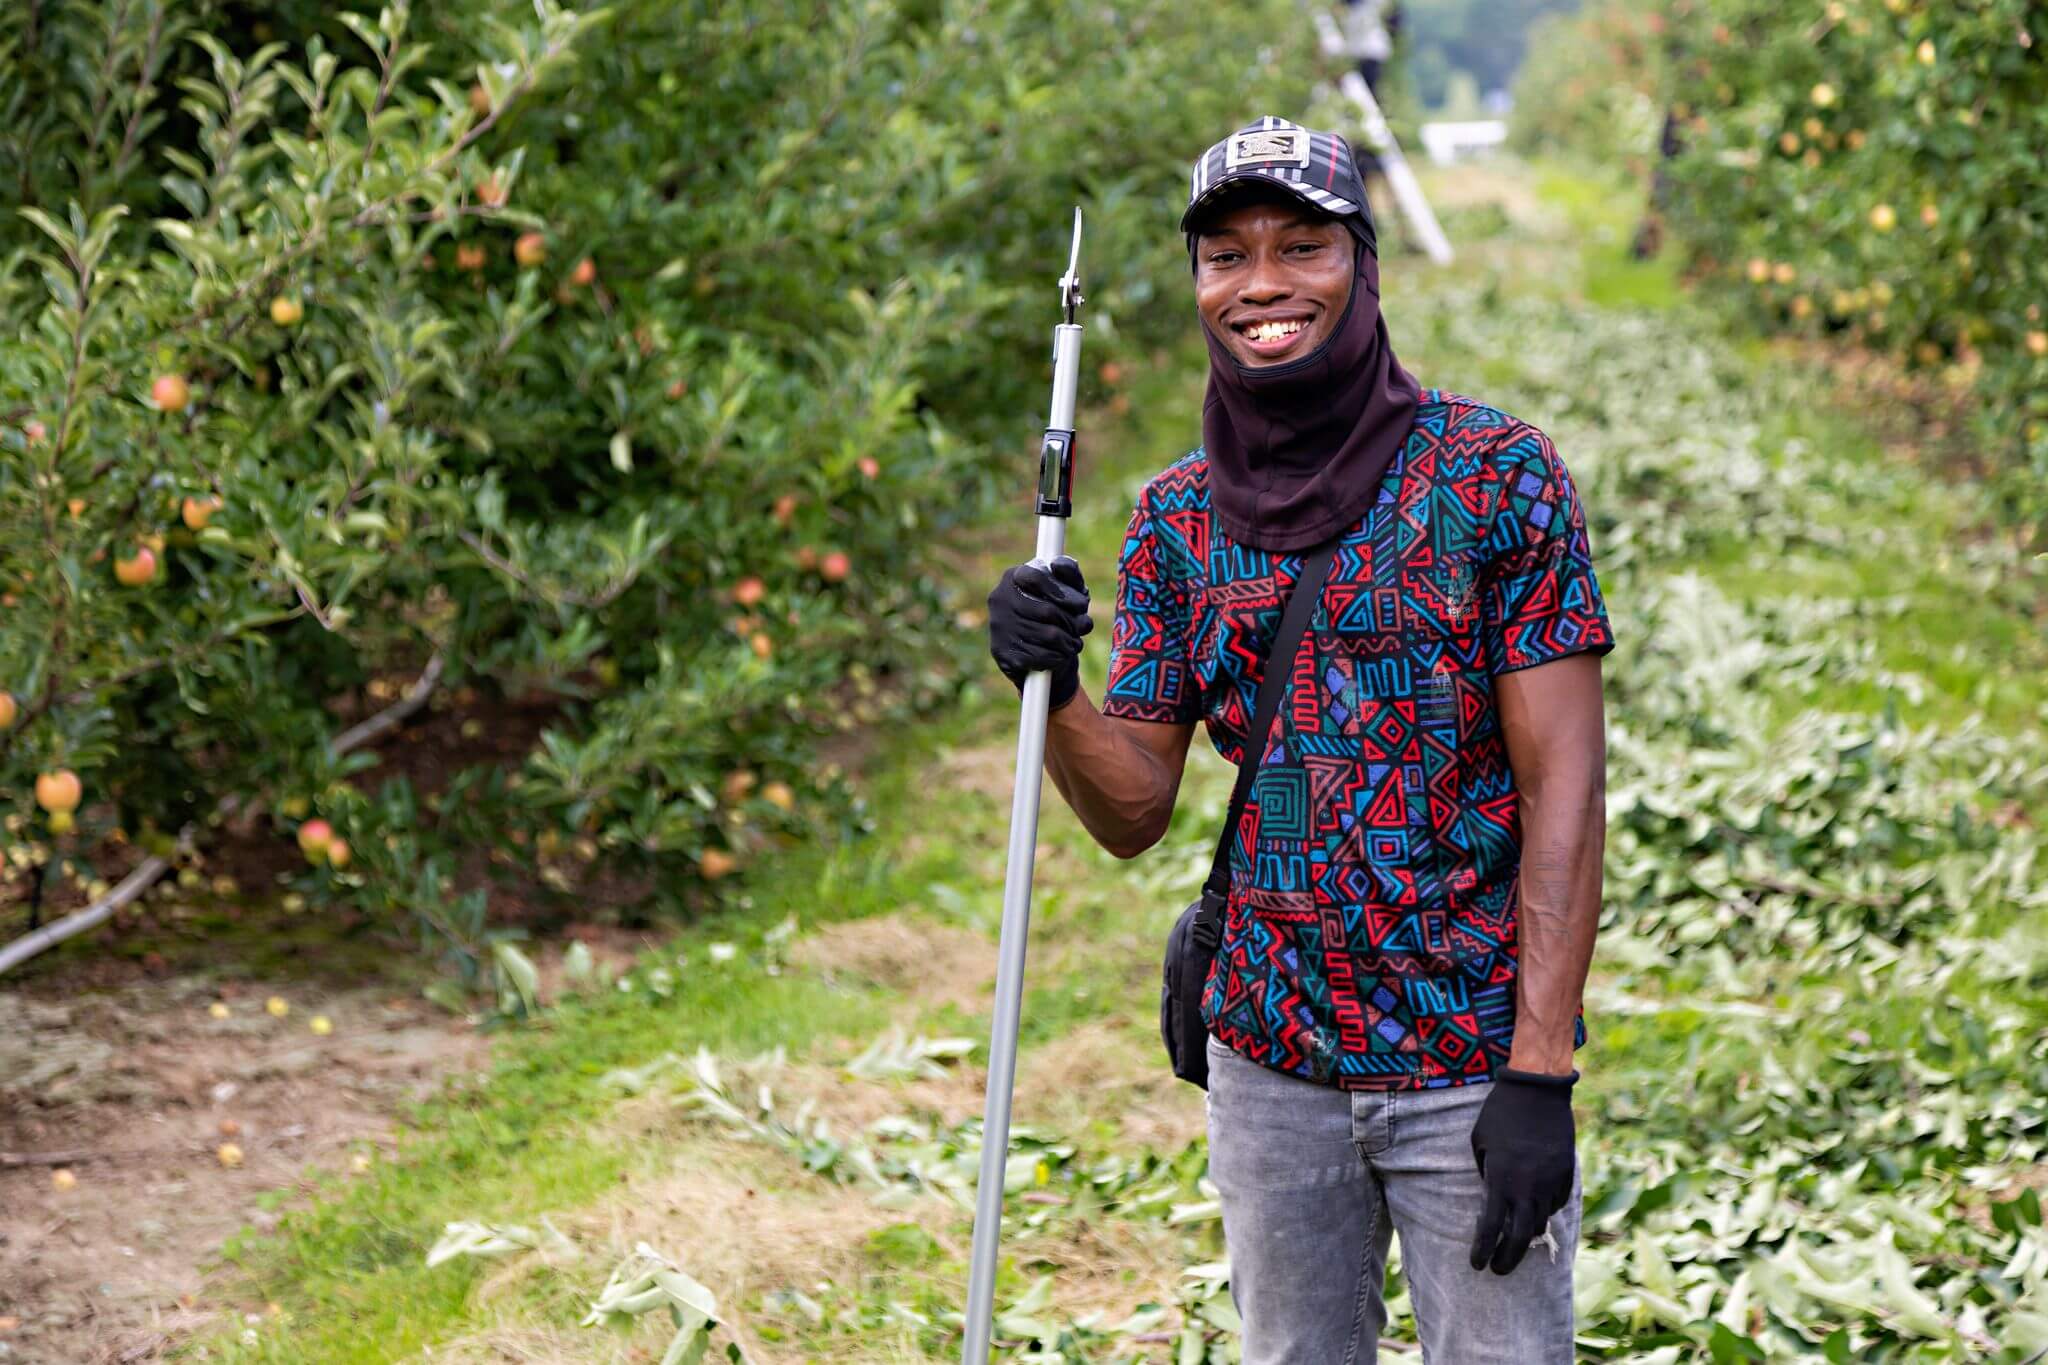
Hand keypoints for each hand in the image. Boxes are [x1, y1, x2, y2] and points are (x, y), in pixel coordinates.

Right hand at [987, 556, 1091, 711]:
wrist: (1037, 652)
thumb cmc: (1057, 612)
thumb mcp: (1068, 589)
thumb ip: (1069, 572)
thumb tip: (1057, 565)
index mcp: (1014, 577)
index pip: (1038, 578)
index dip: (1064, 593)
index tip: (1082, 605)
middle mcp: (1000, 598)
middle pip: (1048, 611)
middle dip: (1072, 623)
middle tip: (1081, 628)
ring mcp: (999, 626)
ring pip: (1048, 636)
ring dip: (1069, 643)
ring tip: (1073, 643)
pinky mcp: (1001, 652)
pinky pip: (1041, 656)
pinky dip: (1058, 658)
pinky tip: (1060, 656)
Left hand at [1468, 1068, 1576, 1275]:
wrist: (1538, 1091)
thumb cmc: (1500, 1113)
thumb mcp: (1480, 1143)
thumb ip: (1486, 1174)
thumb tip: (1492, 1198)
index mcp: (1502, 1179)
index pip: (1491, 1228)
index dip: (1482, 1251)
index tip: (1477, 1264)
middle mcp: (1528, 1187)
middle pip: (1520, 1237)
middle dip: (1507, 1259)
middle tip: (1497, 1270)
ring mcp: (1551, 1182)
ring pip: (1540, 1223)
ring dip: (1525, 1236)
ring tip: (1513, 1241)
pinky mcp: (1566, 1175)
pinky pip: (1555, 1204)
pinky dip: (1544, 1211)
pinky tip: (1533, 1208)